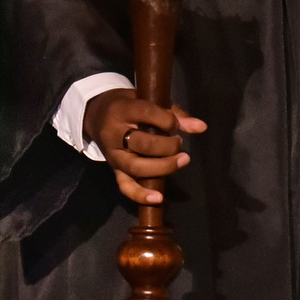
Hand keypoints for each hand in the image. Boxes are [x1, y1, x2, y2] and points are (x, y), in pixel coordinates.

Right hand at [84, 89, 206, 204]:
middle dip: (168, 146)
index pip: (146, 114)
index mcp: (122, 110)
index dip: (167, 120)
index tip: (177, 124)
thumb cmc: (130, 105)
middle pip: (143, 144)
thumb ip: (174, 114)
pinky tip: (158, 198)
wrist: (98, 115)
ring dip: (163, 167)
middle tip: (180, 142)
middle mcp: (115, 134)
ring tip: (182, 160)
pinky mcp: (114, 170)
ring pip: (136, 167)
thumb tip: (201, 127)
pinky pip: (125, 186)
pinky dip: (140, 195)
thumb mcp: (148, 101)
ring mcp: (114, 155)